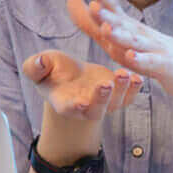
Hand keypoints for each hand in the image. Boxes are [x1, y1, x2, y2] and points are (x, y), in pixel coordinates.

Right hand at [23, 48, 140, 138]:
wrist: (70, 75)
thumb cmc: (52, 71)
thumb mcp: (40, 65)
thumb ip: (35, 66)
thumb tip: (37, 62)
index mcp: (64, 102)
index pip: (68, 108)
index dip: (74, 107)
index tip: (79, 103)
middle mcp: (85, 107)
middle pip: (95, 109)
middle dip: (101, 99)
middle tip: (105, 85)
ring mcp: (103, 103)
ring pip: (114, 103)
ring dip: (121, 91)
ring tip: (124, 74)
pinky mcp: (117, 94)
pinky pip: (128, 96)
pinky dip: (134, 89)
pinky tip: (137, 76)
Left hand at [67, 0, 172, 101]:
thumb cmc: (152, 52)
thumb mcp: (122, 38)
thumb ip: (96, 25)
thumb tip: (71, 4)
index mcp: (131, 28)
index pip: (116, 10)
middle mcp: (142, 34)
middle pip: (123, 23)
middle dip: (108, 15)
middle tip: (94, 5)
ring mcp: (154, 49)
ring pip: (134, 42)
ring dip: (120, 35)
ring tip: (106, 29)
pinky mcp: (164, 65)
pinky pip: (150, 63)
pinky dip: (141, 60)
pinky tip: (131, 56)